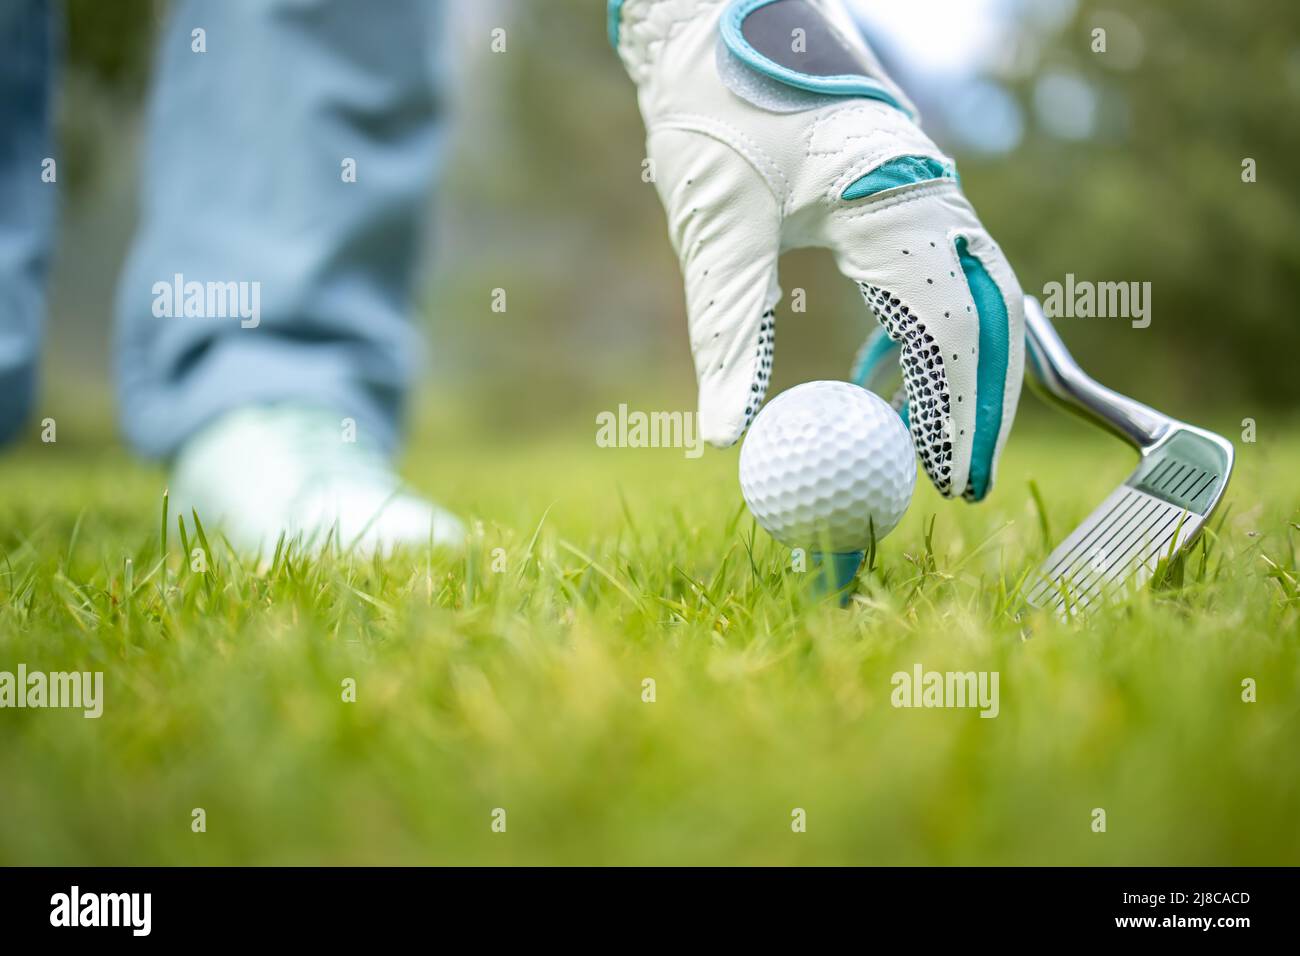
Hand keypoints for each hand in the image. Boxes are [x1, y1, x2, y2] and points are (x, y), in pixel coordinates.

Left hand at [611, 0, 1024, 499]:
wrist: (712, 15)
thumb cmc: (715, 101)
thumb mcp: (716, 221)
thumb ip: (726, 327)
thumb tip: (727, 433)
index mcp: (898, 193)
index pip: (951, 323)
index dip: (958, 411)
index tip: (950, 479)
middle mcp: (929, 189)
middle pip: (985, 314)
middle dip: (983, 403)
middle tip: (965, 482)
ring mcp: (921, 186)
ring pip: (971, 295)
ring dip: (963, 374)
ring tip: (941, 448)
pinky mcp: (897, 190)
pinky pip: (935, 275)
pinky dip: (928, 336)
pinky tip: (897, 385)